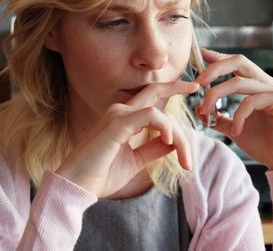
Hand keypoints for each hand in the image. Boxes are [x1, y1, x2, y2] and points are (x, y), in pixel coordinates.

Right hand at [55, 81, 197, 196]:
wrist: (76, 186)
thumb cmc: (99, 175)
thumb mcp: (135, 161)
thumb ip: (153, 149)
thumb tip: (174, 142)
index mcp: (123, 119)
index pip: (153, 106)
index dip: (171, 108)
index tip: (190, 107)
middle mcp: (120, 112)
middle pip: (154, 91)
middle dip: (176, 86)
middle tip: (196, 88)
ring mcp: (118, 115)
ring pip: (159, 111)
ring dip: (178, 134)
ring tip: (185, 158)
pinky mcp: (117, 124)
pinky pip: (151, 115)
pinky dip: (165, 127)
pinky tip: (170, 143)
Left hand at [195, 48, 272, 169]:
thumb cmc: (263, 144)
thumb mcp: (234, 128)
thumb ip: (219, 118)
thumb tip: (200, 111)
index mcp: (257, 85)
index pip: (236, 63)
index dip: (218, 57)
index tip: (200, 55)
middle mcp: (266, 83)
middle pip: (238, 61)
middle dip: (215, 68)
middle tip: (198, 82)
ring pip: (239, 82)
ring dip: (217, 94)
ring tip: (207, 112)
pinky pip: (250, 101)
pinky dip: (237, 116)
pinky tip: (236, 131)